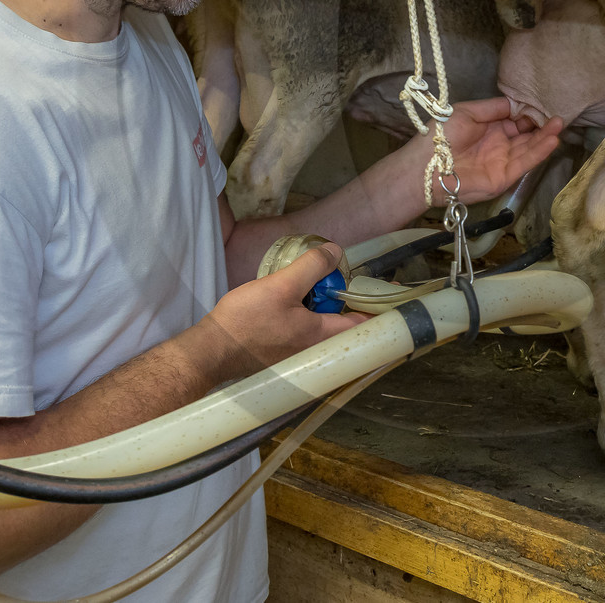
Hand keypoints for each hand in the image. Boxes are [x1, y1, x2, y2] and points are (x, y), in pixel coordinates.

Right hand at [189, 240, 364, 379]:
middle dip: (344, 295)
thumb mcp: (281, 285)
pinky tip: (291, 296)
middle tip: (339, 273)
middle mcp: (316, 349)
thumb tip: (336, 251)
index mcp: (322, 336)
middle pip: (343, 320)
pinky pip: (305, 328)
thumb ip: (311, 266)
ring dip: (322, 302)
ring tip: (312, 279)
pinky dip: (306, 310)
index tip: (393, 288)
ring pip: (323, 323)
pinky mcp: (284, 352)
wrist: (211, 351)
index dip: (380, 304)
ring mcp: (299, 353)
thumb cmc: (245, 321)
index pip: (364, 322)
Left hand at [427, 96, 564, 204]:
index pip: (515, 121)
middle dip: (542, 126)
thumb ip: (493, 108)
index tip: (543, 106)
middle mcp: (499, 145)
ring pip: (529, 148)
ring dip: (545, 137)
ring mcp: (502, 162)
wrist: (426, 165)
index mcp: (489, 128)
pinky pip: (524, 163)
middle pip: (526, 135)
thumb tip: (516, 103)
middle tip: (559, 117)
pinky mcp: (504, 177)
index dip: (529, 114)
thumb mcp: (468, 112)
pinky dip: (539, 152)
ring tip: (560, 124)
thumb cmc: (442, 135)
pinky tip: (551, 140)